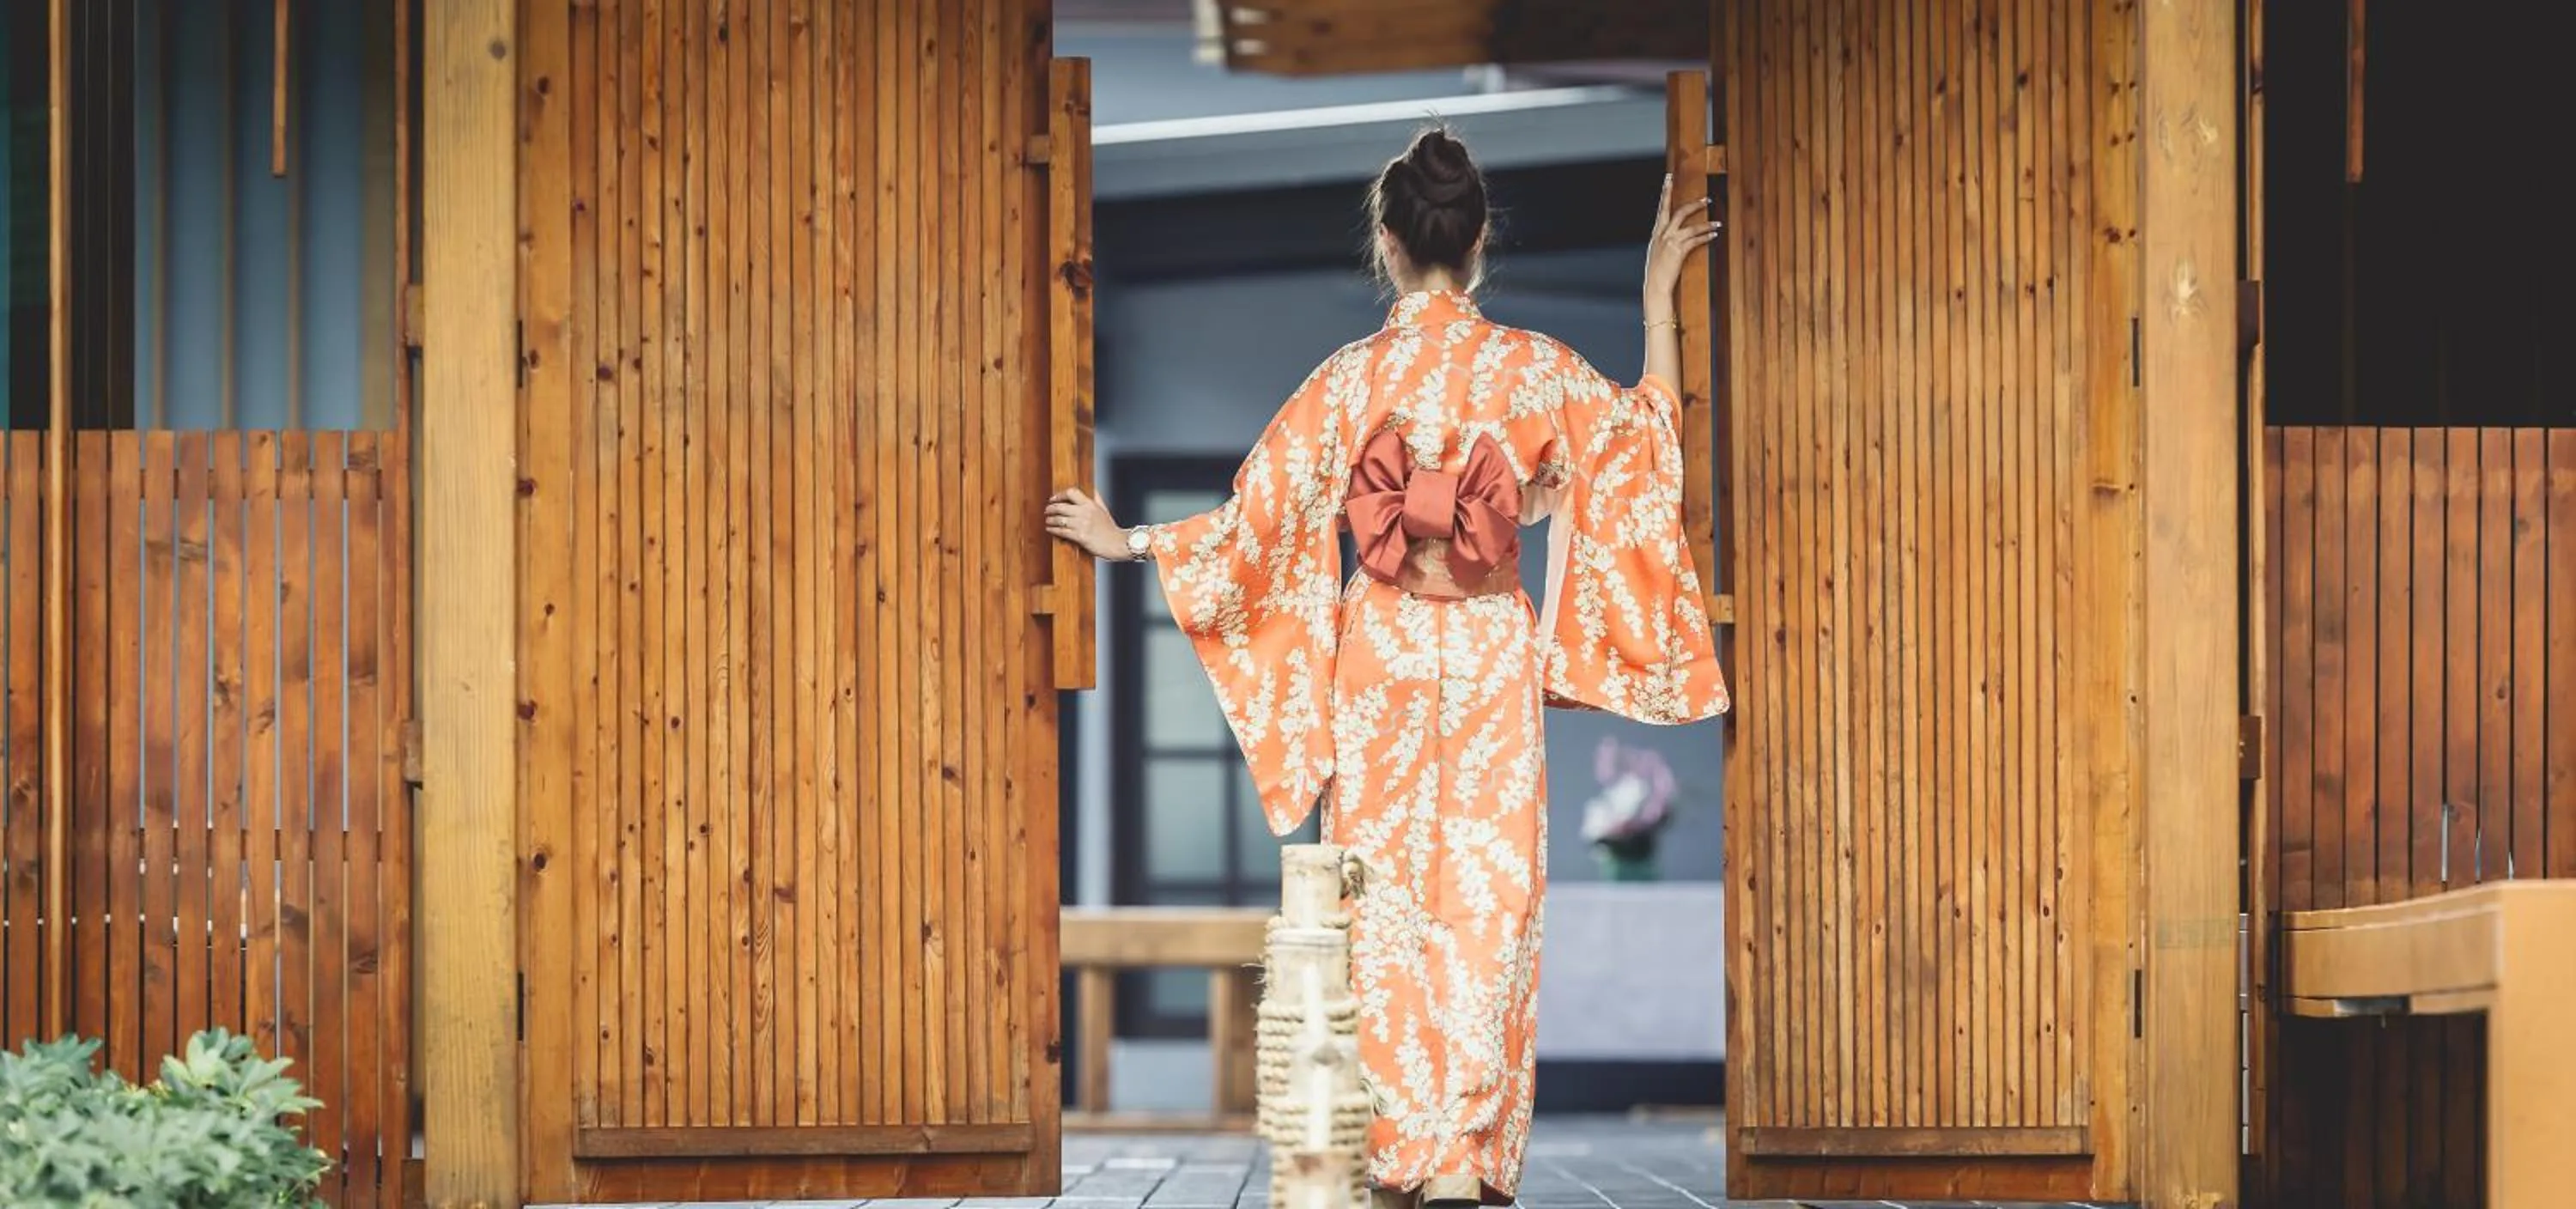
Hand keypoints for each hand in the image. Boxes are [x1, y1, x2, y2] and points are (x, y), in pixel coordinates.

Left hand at [1045, 488, 1131, 560]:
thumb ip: (1096, 498)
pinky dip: (1053, 530)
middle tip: (1047, 510)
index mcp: (1090, 504)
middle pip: (1061, 506)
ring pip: (1059, 519)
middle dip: (1051, 508)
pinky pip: (1062, 531)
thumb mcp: (1103, 509)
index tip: (1053, 498)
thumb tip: (1092, 488)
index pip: (1071, 492)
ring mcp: (1082, 525)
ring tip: (1047, 520)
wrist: (1117, 543)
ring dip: (1050, 520)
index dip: (1059, 495)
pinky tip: (1050, 529)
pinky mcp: (1080, 536)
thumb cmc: (1110, 528)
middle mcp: (1085, 513)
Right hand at [1642, 173, 1721, 312]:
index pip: (1661, 207)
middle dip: (1693, 204)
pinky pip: (1696, 240)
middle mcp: (1662, 234)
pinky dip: (1706, 237)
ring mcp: (1670, 242)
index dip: (1665, 192)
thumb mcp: (1656, 252)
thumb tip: (1672, 233)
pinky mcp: (1679, 251)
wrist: (1655, 286)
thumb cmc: (1657, 273)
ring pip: (1691, 226)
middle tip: (1706, 199)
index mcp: (1656, 233)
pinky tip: (1714, 235)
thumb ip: (1663, 240)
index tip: (1669, 178)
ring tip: (1718, 223)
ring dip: (1706, 223)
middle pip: (1679, 212)